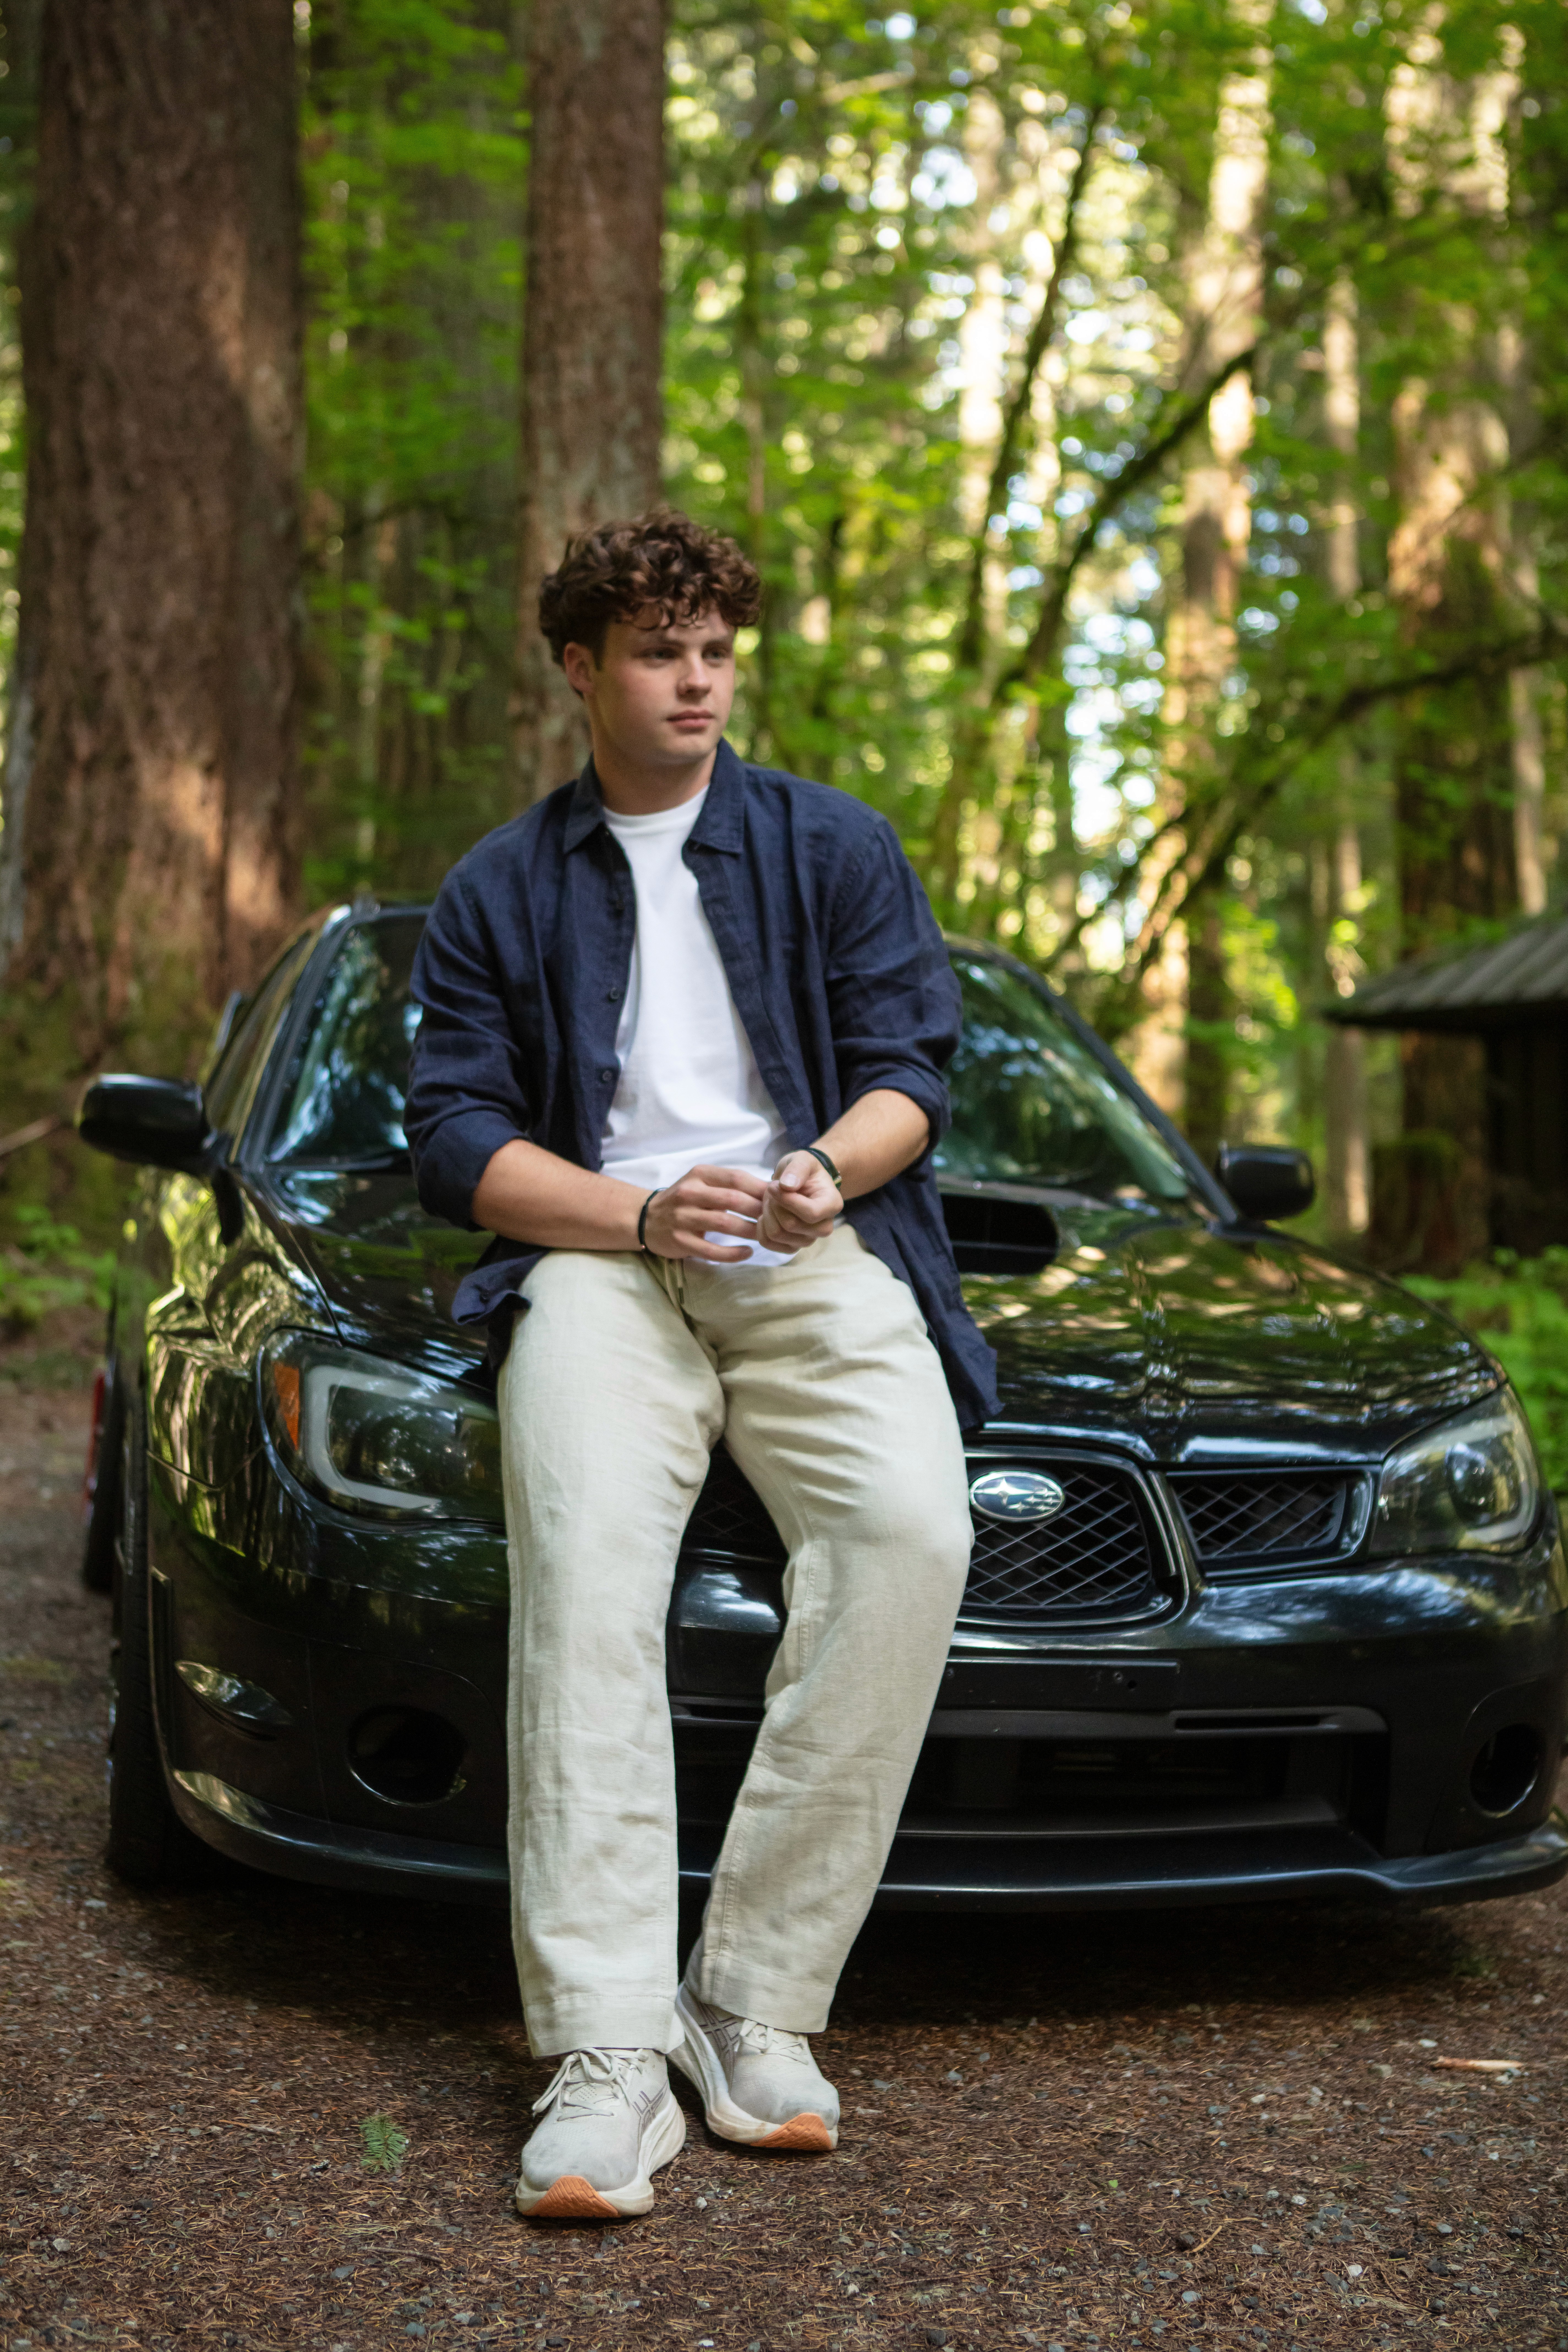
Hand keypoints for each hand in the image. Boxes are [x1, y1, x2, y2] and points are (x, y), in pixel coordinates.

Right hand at [641, 1164, 767, 1260]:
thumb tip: (770, 1190)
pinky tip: (747, 1252)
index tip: (779, 1198)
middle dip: (759, 1210)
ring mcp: (683, 1218)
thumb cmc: (685, 1200)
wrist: (646, 1218)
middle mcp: (689, 1193)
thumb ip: (730, 1184)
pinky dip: (733, 1253)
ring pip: (724, 1224)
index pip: (736, 1178)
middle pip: (733, 1200)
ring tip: (767, 1236)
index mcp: (699, 1175)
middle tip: (777, 1219)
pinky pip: (711, 1250)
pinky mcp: (680, 1241)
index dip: (760, 1188)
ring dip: (750, 1231)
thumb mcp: (702, 1183)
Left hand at [756, 1149, 842, 1254]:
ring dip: (767, 1213)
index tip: (773, 1185)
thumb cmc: (803, 1171)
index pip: (810, 1213)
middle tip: (774, 1189)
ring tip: (772, 1200)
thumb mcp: (802, 1159)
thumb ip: (797, 1169)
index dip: (787, 1200)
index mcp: (832, 1205)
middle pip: (791, 1225)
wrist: (800, 1183)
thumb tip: (787, 1186)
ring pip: (777, 1234)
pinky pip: (768, 1242)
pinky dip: (761, 1227)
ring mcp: (808, 1240)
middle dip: (775, 1204)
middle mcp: (824, 1227)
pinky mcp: (792, 1246)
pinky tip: (766, 1214)